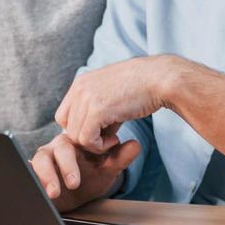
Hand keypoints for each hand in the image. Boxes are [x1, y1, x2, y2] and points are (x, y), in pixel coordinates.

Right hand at [30, 133, 141, 210]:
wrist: (71, 197)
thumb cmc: (89, 178)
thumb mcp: (106, 170)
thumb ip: (119, 157)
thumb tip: (136, 144)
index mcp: (78, 140)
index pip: (82, 134)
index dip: (91, 143)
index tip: (106, 151)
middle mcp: (58, 146)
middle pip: (60, 147)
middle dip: (67, 166)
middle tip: (74, 183)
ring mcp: (44, 158)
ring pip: (40, 159)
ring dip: (46, 176)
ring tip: (53, 193)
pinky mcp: (31, 173)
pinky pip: (27, 174)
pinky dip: (31, 182)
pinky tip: (38, 194)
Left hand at [55, 55, 175, 151]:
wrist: (160, 78)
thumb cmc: (143, 87)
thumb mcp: (113, 95)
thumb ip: (98, 112)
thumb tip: (94, 135)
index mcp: (81, 82)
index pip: (64, 115)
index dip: (80, 128)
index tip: (102, 131)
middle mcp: (79, 88)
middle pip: (67, 127)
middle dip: (87, 137)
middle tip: (109, 137)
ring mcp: (86, 98)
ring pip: (75, 137)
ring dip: (95, 144)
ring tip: (115, 138)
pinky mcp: (96, 110)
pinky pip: (86, 140)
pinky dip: (100, 146)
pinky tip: (116, 140)